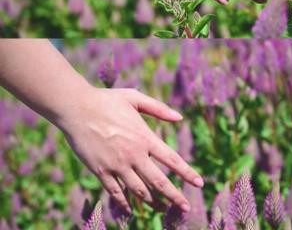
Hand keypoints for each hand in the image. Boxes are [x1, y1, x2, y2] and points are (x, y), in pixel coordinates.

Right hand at [57, 87, 202, 213]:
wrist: (75, 108)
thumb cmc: (107, 100)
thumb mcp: (136, 98)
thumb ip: (159, 109)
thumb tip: (179, 118)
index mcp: (145, 138)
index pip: (172, 160)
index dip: (187, 173)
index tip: (200, 183)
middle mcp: (134, 155)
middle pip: (158, 182)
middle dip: (174, 196)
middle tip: (185, 207)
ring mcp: (116, 165)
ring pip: (138, 190)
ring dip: (152, 202)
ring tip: (163, 209)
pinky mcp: (100, 171)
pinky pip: (115, 192)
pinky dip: (125, 202)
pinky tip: (132, 209)